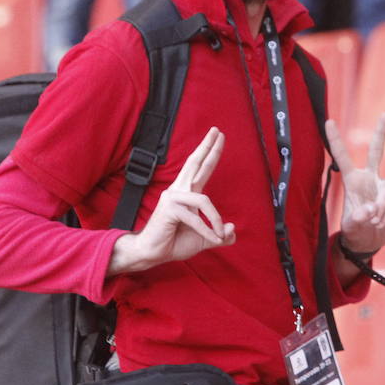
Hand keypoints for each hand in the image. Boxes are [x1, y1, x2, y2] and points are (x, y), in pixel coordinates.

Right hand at [108, 127, 234, 274]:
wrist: (153, 253)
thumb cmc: (174, 242)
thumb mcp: (204, 239)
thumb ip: (220, 235)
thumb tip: (232, 230)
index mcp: (187, 193)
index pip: (201, 168)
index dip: (210, 152)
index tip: (219, 136)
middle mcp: (179, 191)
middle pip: (195, 163)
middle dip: (208, 147)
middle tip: (217, 131)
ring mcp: (173, 197)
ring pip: (204, 200)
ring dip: (215, 219)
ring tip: (219, 234)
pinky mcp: (170, 208)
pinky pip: (196, 217)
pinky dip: (207, 230)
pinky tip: (211, 238)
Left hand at [327, 114, 384, 256]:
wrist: (371, 240)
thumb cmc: (355, 231)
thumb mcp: (351, 228)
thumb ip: (358, 219)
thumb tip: (369, 210)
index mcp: (351, 180)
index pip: (341, 157)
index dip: (335, 139)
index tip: (328, 121)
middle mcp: (368, 178)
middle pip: (376, 150)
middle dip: (381, 132)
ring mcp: (383, 185)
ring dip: (382, 207)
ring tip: (374, 221)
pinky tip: (382, 220)